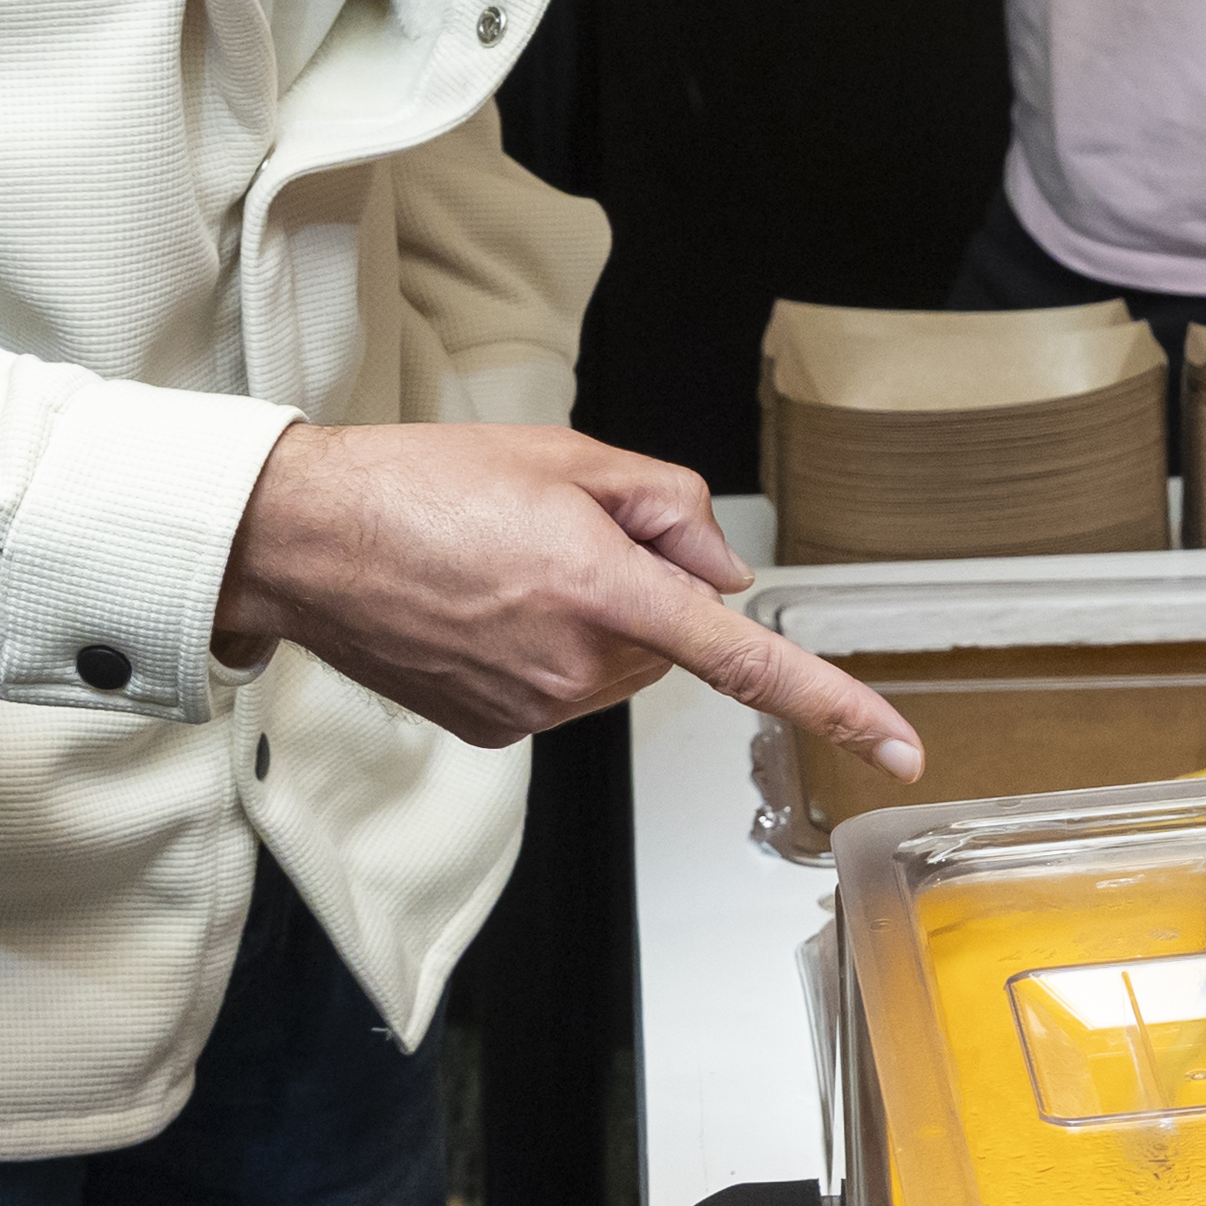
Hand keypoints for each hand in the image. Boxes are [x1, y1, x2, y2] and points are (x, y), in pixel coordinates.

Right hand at [211, 423, 923, 768]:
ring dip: (595, 620)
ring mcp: (533, 709)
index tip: (900, 748)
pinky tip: (482, 605)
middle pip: (671, 640)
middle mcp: (575, 666)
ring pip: (619, 667)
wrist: (305, 539)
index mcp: (606, 591)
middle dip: (646, 590)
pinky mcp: (495, 731)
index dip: (835, 703)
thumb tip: (726, 575)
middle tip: (561, 534)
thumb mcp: (570, 458)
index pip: (747, 660)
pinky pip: (562, 689)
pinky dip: (545, 648)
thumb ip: (670, 508)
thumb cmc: (426, 482)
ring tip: (507, 565)